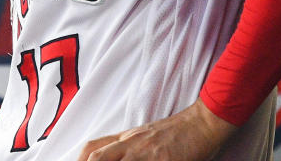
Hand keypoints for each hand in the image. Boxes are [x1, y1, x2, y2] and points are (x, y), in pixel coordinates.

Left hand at [75, 99, 237, 160]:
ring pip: (113, 160)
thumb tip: (112, 156)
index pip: (93, 148)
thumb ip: (129, 149)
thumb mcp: (146, 138)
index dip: (80, 160)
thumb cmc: (175, 134)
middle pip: (97, 156)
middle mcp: (130, 143)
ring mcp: (145, 152)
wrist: (200, 123)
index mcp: (126, 138)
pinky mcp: (162, 160)